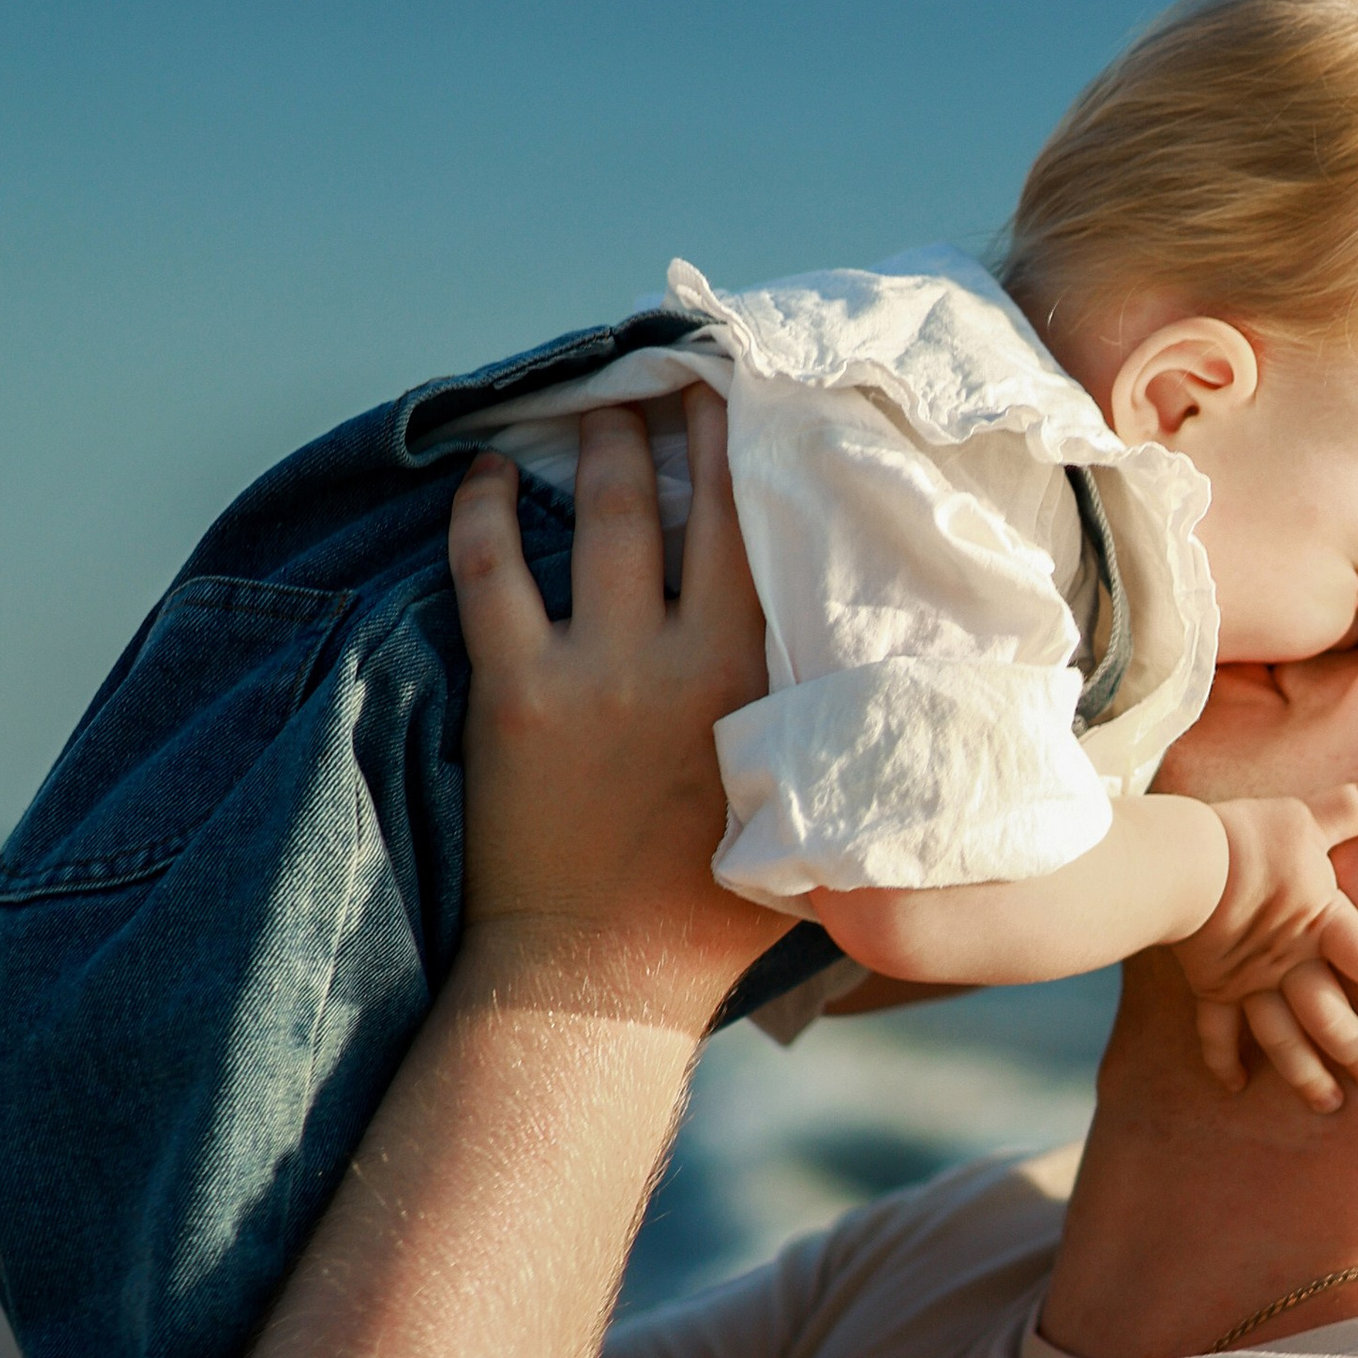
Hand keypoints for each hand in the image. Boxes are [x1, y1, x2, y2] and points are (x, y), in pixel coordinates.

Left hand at [450, 397, 775, 1013]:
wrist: (600, 981)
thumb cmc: (710, 918)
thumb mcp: (810, 821)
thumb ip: (833, 744)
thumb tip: (876, 687)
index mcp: (766, 682)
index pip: (770, 536)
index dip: (762, 455)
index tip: (761, 399)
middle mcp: (687, 658)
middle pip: (687, 500)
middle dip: (682, 423)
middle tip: (675, 376)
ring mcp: (598, 669)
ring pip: (600, 515)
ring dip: (596, 447)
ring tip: (596, 405)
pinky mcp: (515, 693)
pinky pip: (490, 571)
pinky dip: (480, 512)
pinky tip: (481, 472)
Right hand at [1174, 787, 1357, 1111]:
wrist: (1182, 862)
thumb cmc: (1249, 837)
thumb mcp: (1310, 816)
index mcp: (1321, 924)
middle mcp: (1290, 964)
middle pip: (1330, 1017)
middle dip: (1357, 1051)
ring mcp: (1248, 982)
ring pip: (1281, 1039)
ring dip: (1305, 1074)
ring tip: (1329, 1103)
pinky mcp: (1210, 987)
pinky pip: (1217, 1033)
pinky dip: (1224, 1061)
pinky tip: (1235, 1087)